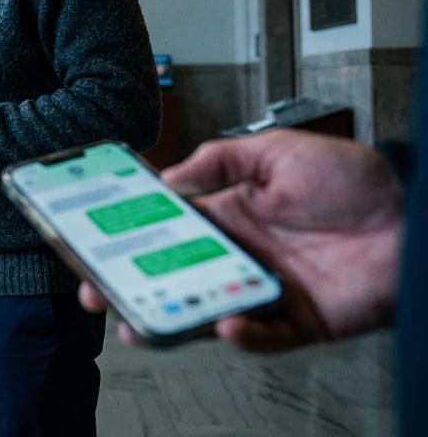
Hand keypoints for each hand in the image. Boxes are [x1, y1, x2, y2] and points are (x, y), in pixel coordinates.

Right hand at [77, 129, 403, 352]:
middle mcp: (239, 253)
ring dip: (169, 319)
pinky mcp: (295, 320)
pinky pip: (259, 336)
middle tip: (96, 292)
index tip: (93, 239)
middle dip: (128, 286)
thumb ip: (221, 160)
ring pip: (202, 310)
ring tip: (140, 322)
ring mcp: (263, 288)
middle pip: (170, 275)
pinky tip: (225, 325)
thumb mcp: (278, 151)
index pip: (165, 228)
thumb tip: (168, 178)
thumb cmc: (356, 181)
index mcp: (229, 213)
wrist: (414, 220)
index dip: (128, 236)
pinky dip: (240, 336)